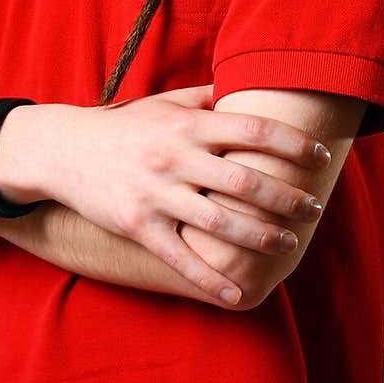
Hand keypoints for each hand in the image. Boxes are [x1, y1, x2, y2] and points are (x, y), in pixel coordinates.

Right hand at [31, 88, 329, 303]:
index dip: (292, 143)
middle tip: (313, 208)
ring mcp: (156, 194)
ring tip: (288, 245)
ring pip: (220, 223)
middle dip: (286, 197)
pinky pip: (181, 259)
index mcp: (187, 124)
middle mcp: (175, 156)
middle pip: (244, 180)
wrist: (65, 149)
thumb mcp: (165, 102)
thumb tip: (248, 87)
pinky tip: (238, 295)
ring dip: (261, 238)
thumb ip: (206, 97)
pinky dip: (211, 281)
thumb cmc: (125, 125)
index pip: (252, 129)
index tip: (319, 156)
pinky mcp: (138, 226)